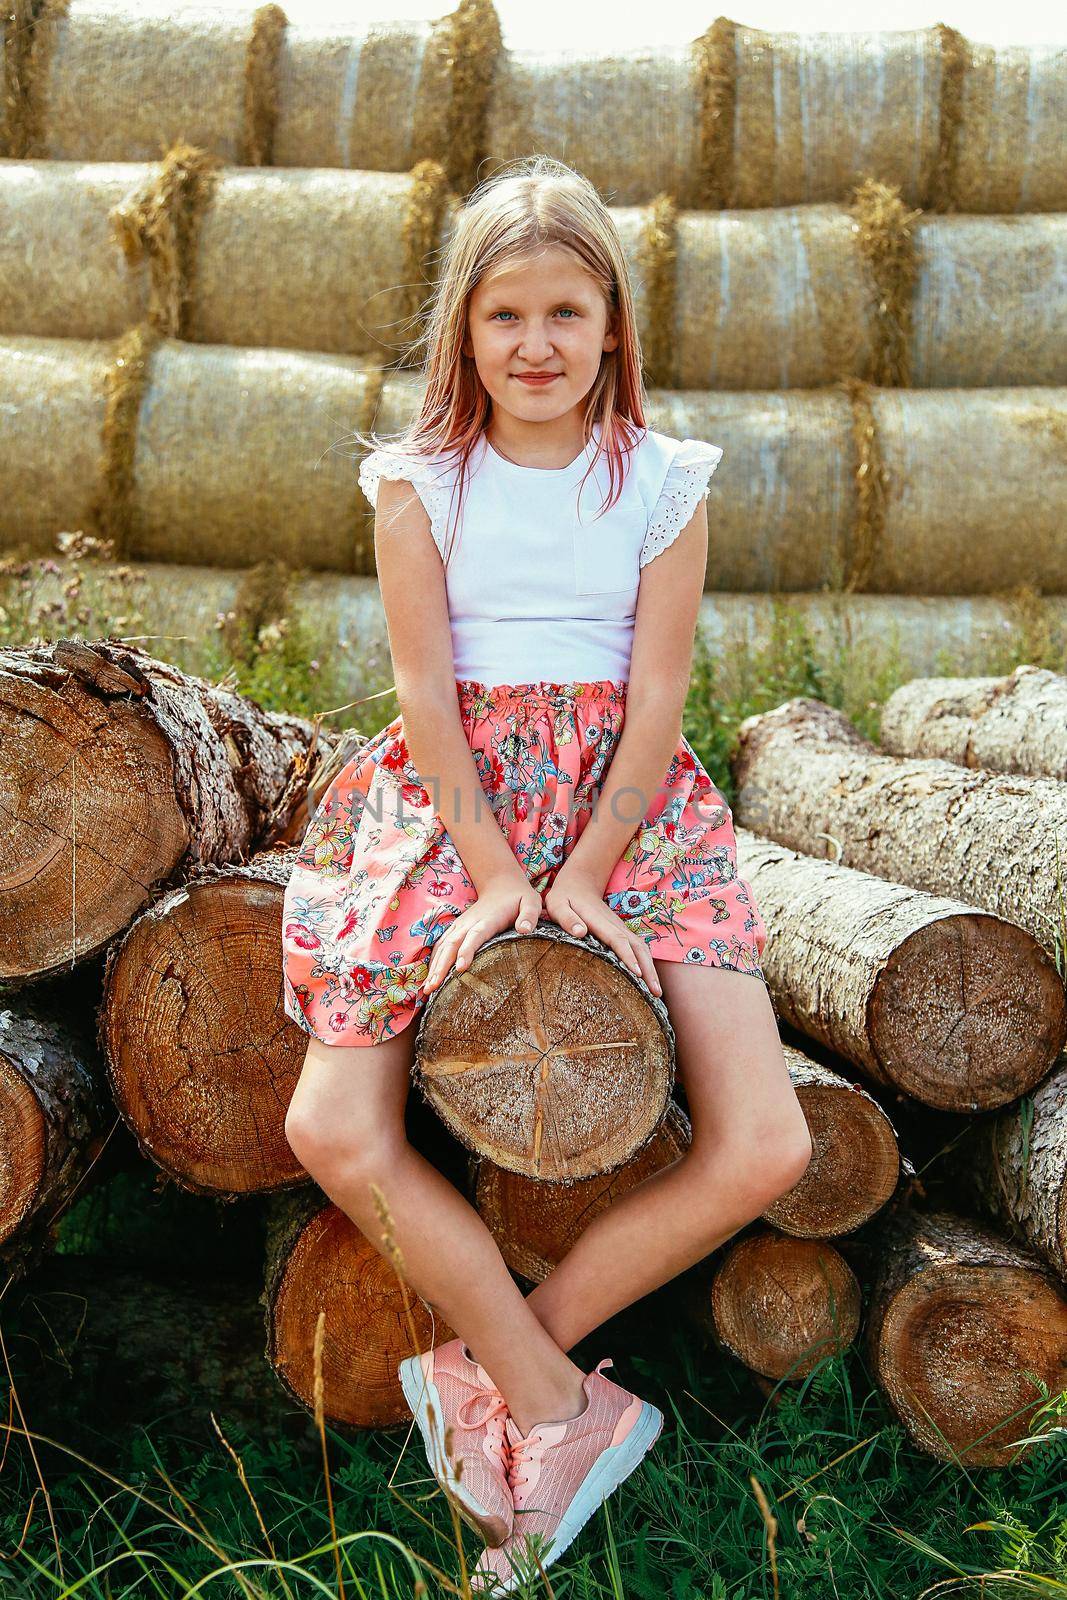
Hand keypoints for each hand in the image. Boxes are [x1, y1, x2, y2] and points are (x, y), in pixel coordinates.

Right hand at [421, 877, 542, 994]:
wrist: (500, 883)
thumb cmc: (518, 897)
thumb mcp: (531, 902)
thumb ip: (529, 915)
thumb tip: (524, 930)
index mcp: (488, 919)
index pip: (475, 935)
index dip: (467, 951)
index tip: (460, 968)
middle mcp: (470, 922)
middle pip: (453, 944)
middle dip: (442, 965)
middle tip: (433, 987)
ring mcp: (461, 925)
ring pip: (443, 945)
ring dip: (434, 966)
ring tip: (427, 989)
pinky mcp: (456, 928)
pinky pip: (441, 944)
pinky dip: (433, 960)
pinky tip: (430, 977)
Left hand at [542, 866, 661, 996]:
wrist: (579, 883)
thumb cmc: (565, 897)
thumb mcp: (558, 904)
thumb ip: (567, 918)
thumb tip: (580, 932)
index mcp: (600, 921)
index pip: (617, 939)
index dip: (628, 956)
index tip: (637, 974)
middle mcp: (616, 925)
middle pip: (638, 947)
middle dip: (648, 970)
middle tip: (655, 994)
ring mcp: (621, 928)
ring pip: (642, 948)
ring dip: (651, 969)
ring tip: (656, 993)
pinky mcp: (622, 931)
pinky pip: (639, 948)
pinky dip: (646, 964)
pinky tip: (648, 980)